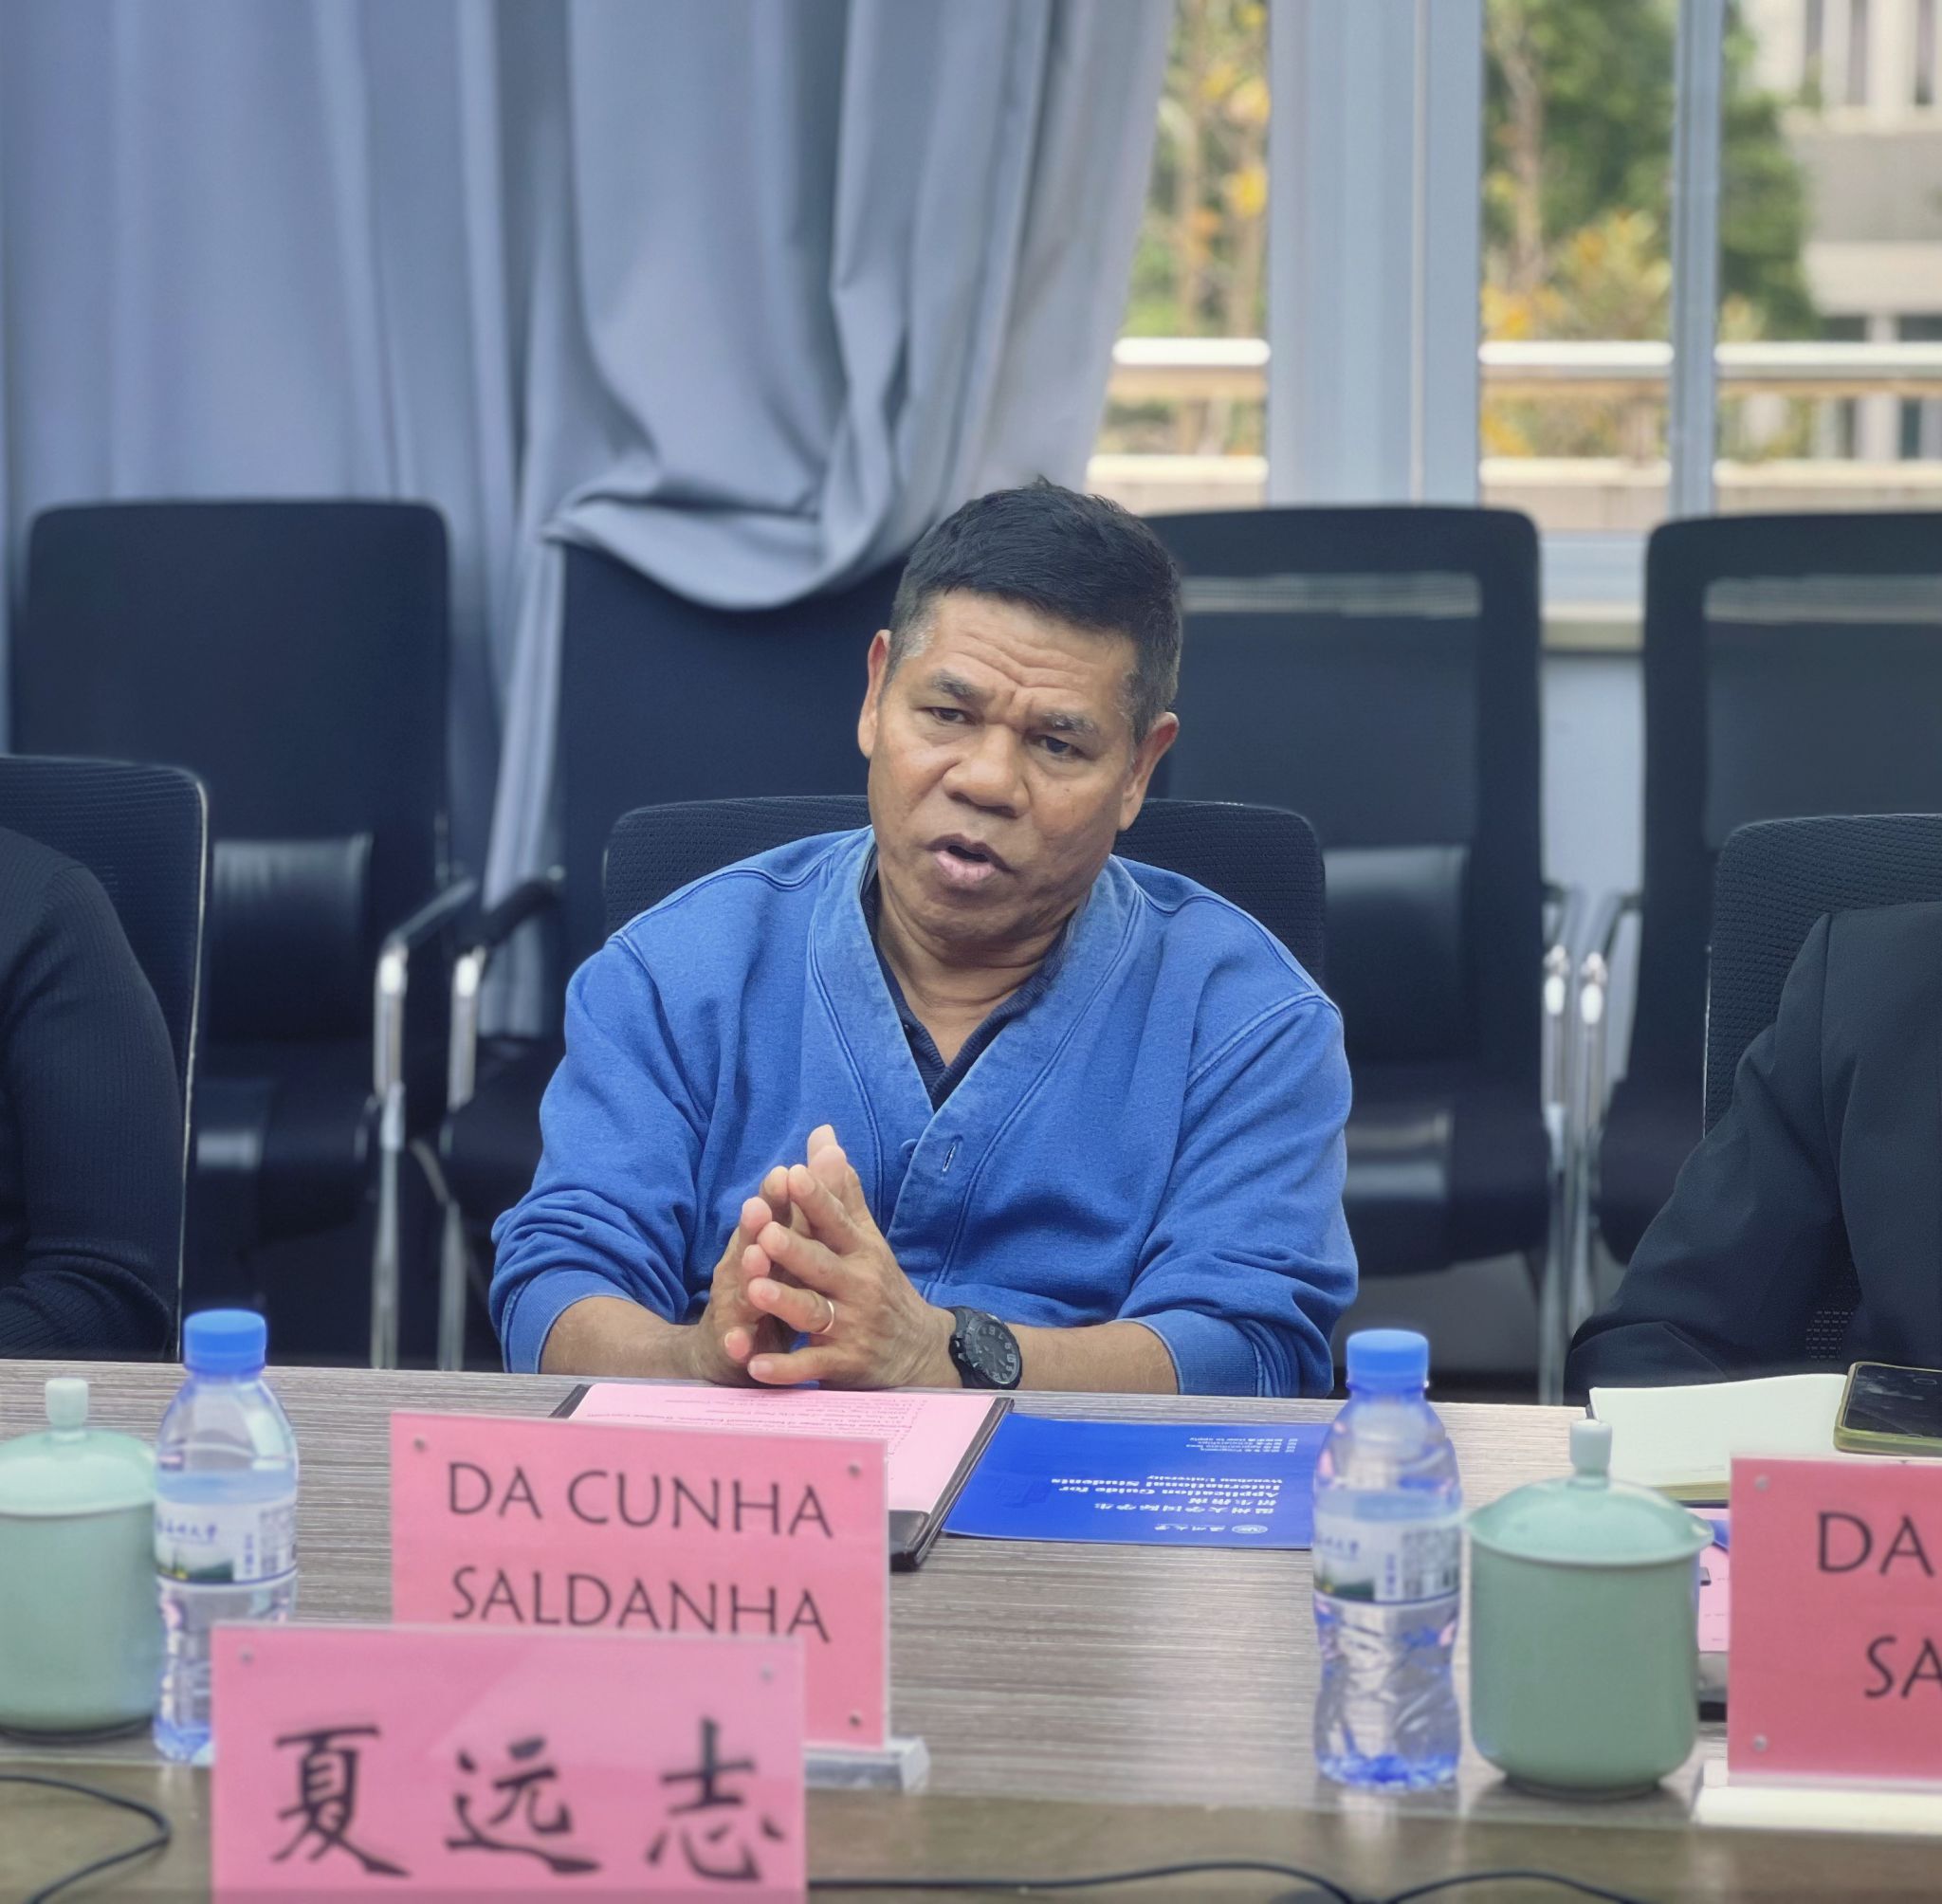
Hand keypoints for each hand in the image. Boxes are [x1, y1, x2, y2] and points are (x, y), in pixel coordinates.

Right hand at [683, 1165, 806, 1384]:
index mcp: (762, 1242)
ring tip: (754, 1269)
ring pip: (741, 1291)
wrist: (732, 1345)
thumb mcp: (794, 1237)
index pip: (769, 1212)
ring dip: (747, 1279)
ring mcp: (734, 1307)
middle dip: (755, 1228)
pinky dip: (738, 1345)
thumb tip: (829, 1135)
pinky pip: (735, 1345)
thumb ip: (811, 1194)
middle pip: (748, 1243)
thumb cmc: (772, 1282)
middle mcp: (743, 1268)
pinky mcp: (733, 1345)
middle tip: (760, 1211)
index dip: (776, 1195)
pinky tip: (741, 1347)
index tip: (785, 1171)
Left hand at [742, 1125, 956, 1389]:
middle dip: (795, 1250)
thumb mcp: (866, 1237)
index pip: (837, 1221)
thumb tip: (823, 1137)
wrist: (919, 1352)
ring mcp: (851, 1327)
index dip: (816, 1199)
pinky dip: (784, 1369)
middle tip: (765, 1233)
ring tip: (754, 1290)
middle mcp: (858, 1286)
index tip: (792, 1174)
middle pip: (822, 1266)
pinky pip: (810, 1366)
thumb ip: (841, 1189)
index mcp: (861, 1251)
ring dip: (785, 1302)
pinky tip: (755, 1364)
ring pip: (813, 1313)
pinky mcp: (843, 1365)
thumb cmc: (880, 1285)